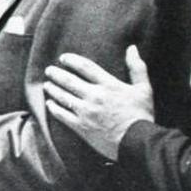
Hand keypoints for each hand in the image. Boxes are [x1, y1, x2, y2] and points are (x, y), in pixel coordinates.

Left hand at [43, 45, 153, 160]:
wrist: (137, 142)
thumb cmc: (142, 115)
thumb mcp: (144, 88)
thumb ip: (137, 67)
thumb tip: (132, 48)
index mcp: (108, 85)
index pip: (85, 67)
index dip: (72, 60)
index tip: (63, 58)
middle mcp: (94, 96)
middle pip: (69, 81)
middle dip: (56, 74)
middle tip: (49, 70)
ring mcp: (86, 111)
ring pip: (63, 97)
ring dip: (53, 89)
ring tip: (46, 85)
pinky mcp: (81, 127)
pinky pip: (63, 115)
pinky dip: (54, 109)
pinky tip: (49, 104)